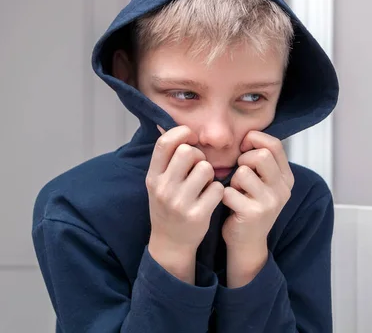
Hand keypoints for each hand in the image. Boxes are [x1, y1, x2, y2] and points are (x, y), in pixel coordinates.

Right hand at [146, 125, 223, 283]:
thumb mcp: (158, 182)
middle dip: (198, 155)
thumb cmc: (168, 205)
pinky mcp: (197, 215)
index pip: (164, 143)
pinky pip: (217, 188)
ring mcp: (180, 203)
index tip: (190, 138)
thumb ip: (167, 159)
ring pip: (206, 168)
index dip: (181, 133)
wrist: (170, 242)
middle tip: (198, 166)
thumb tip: (180, 128)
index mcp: (153, 177)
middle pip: (187, 151)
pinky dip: (217, 190)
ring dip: (210, 173)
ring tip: (204, 183)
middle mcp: (163, 189)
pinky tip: (210, 197)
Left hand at [221, 131, 293, 286]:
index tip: (243, 147)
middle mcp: (282, 189)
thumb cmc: (250, 204)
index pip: (274, 144)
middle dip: (243, 160)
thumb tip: (247, 135)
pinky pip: (229, 191)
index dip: (254, 140)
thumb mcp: (263, 182)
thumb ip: (261, 160)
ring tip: (235, 191)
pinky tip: (229, 204)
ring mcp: (269, 202)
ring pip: (243, 172)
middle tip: (239, 173)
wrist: (247, 242)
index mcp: (286, 178)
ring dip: (233, 180)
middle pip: (260, 155)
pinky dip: (223, 195)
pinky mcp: (253, 214)